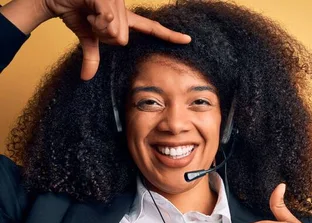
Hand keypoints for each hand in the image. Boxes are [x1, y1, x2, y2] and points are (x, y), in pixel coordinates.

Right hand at [0, 0, 190, 79]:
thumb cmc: (74, 12)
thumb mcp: (88, 37)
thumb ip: (93, 56)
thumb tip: (86, 77)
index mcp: (124, 18)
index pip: (151, 28)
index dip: (170, 35)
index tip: (188, 40)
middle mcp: (124, 9)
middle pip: (124, 39)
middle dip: (104, 37)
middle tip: (93, 23)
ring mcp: (117, 2)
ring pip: (117, 33)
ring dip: (98, 29)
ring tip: (89, 14)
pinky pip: (108, 21)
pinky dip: (95, 21)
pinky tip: (87, 9)